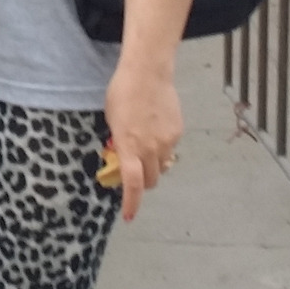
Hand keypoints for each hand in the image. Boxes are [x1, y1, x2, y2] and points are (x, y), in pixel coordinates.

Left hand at [103, 59, 182, 222]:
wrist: (148, 72)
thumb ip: (119, 142)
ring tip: (146, 147)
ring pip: (163, 166)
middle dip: (144, 182)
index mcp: (129, 146)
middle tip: (135, 172)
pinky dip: (162, 148)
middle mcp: (150, 148)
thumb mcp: (112, 120)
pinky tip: (155, 129)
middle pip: (151, 181)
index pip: (133, 184)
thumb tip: (123, 155)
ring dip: (154, 165)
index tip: (129, 216)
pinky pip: (170, 149)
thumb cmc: (122, 92)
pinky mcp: (177, 132)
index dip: (131, 203)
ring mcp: (167, 141)